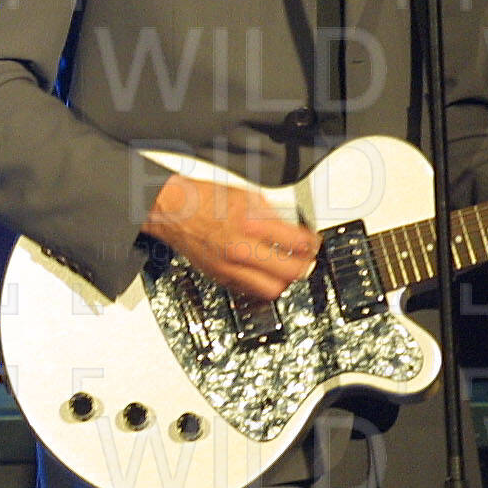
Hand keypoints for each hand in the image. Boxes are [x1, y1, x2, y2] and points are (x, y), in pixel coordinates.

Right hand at [143, 173, 319, 301]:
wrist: (173, 210)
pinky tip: (266, 275)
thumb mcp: (245, 196)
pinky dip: (263, 285)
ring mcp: (229, 267)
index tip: (314, 242)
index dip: (311, 243)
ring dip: (285, 281)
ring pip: (271, 289)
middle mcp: (240, 249)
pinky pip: (250, 291)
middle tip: (308, 260)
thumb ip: (270, 214)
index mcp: (249, 223)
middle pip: (289, 272)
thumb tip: (289, 228)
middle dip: (305, 266)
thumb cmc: (203, 200)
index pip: (295, 242)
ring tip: (288, 271)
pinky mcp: (220, 277)